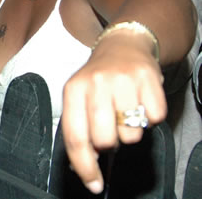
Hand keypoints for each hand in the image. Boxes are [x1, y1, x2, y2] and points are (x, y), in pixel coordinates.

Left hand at [61, 34, 165, 193]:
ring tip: (124, 112)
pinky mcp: (147, 78)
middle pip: (104, 140)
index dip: (85, 166)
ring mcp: (121, 79)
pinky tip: (140, 102)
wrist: (122, 46)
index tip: (93, 183)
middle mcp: (95, 83)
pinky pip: (154, 119)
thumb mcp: (78, 96)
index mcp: (73, 90)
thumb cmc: (98, 79)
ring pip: (130, 134)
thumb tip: (82, 165)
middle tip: (110, 130)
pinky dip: (150, 118)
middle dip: (109, 144)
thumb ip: (77, 128)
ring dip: (129, 131)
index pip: (75, 137)